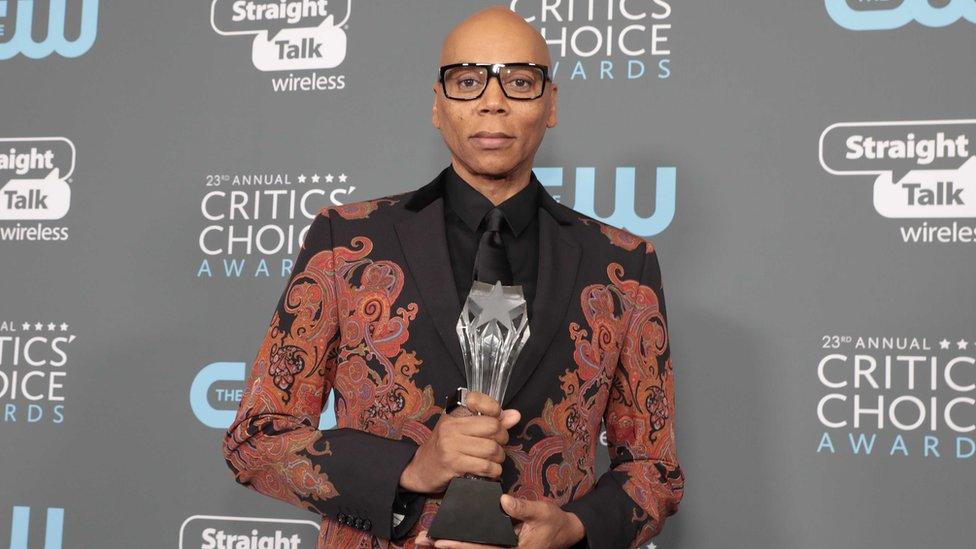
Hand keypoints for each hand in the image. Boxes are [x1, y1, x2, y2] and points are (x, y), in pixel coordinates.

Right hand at [399, 390, 520, 493]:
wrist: (420, 469)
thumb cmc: (444, 447)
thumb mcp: (462, 429)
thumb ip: (490, 421)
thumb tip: (515, 415)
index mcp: (454, 414)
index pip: (478, 400)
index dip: (495, 409)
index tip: (497, 419)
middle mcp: (451, 426)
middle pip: (493, 426)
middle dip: (502, 438)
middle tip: (498, 444)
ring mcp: (451, 445)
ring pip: (491, 448)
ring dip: (499, 457)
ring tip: (494, 459)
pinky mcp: (453, 464)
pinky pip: (484, 466)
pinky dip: (493, 471)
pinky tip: (489, 471)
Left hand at [414, 494, 585, 548]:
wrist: (565, 532)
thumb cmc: (553, 523)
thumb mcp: (541, 512)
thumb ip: (523, 508)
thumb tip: (503, 500)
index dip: (460, 546)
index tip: (440, 542)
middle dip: (446, 548)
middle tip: (422, 542)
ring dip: (450, 545)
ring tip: (425, 541)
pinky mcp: (500, 546)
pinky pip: (478, 546)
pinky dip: (461, 543)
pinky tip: (445, 539)